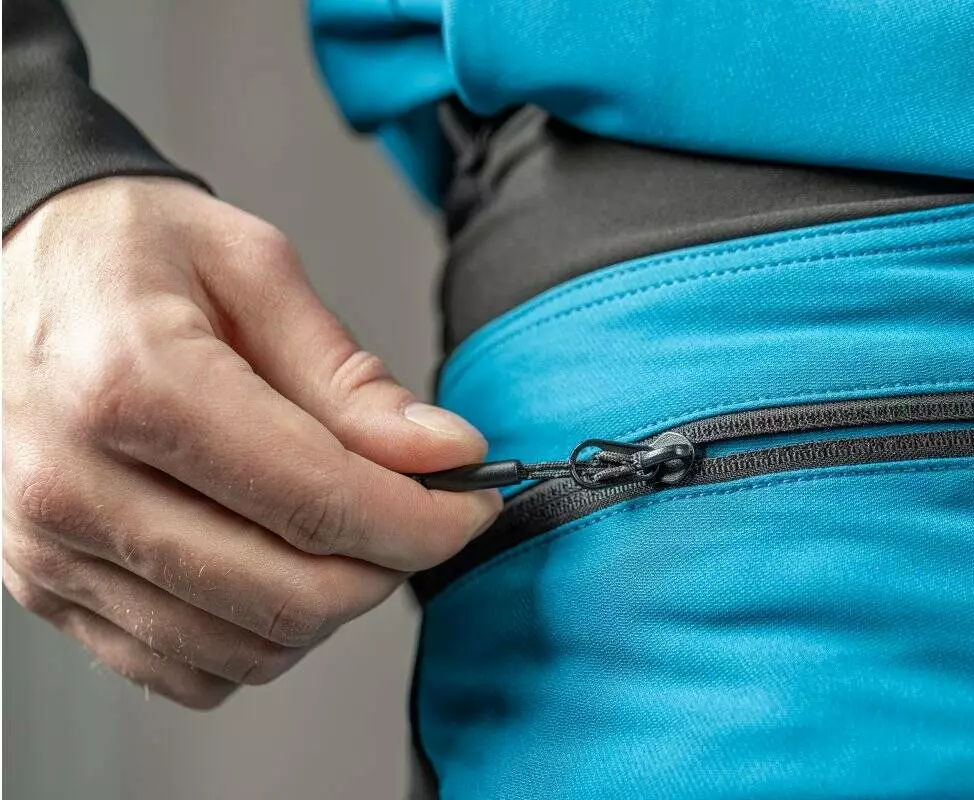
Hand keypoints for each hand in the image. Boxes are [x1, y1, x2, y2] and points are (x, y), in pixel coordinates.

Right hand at [3, 177, 500, 707]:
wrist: (11, 259)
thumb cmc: (126, 249)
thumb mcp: (255, 268)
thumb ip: (352, 380)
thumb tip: (443, 455)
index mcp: (132, 383)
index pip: (317, 501)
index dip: (422, 521)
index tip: (471, 504)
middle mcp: (76, 482)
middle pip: (287, 595)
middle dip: (387, 568)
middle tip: (419, 514)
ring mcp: (49, 546)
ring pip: (243, 648)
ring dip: (327, 606)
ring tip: (344, 529)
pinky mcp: (45, 585)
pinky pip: (184, 668)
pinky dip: (257, 637)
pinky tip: (273, 563)